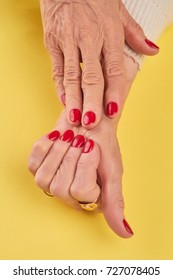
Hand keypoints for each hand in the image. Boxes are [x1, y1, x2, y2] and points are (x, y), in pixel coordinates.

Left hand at [28, 54, 136, 237]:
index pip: (79, 192)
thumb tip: (125, 233)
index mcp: (90, 200)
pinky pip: (33, 164)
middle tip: (81, 141)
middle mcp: (69, 197)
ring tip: (70, 138)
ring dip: (58, 151)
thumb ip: (115, 202)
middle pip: (59, 187)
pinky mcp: (38, 169)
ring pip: (44, 179)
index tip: (92, 148)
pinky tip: (57, 138)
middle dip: (71, 156)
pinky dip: (45, 146)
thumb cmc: (103, 145)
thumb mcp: (113, 172)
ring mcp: (52, 183)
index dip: (85, 166)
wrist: (89, 122)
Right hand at [40, 0, 158, 128]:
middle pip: (92, 76)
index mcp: (108, 33)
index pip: (113, 68)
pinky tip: (64, 101)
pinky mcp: (52, 43)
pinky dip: (60, 87)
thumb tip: (152, 50)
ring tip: (76, 118)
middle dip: (92, 101)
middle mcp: (88, 39)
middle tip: (92, 122)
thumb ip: (135, 34)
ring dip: (74, 99)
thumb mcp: (118, 11)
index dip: (114, 91)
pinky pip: (57, 69)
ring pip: (72, 76)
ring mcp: (68, 42)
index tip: (113, 110)